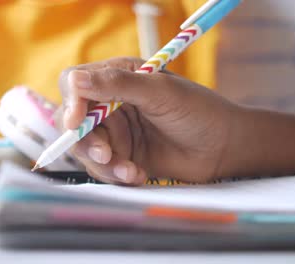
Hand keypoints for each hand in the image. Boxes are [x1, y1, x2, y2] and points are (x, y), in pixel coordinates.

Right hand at [55, 57, 240, 184]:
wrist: (223, 148)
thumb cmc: (199, 112)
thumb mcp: (161, 92)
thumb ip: (118, 84)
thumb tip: (76, 79)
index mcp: (118, 77)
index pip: (74, 84)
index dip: (70, 102)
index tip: (76, 122)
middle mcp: (112, 104)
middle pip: (73, 122)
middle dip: (86, 141)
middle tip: (106, 155)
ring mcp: (117, 132)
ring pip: (86, 149)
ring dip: (104, 163)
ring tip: (131, 171)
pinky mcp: (123, 156)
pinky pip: (103, 168)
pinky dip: (116, 174)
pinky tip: (138, 175)